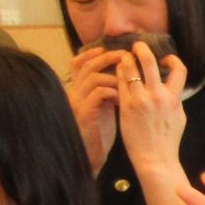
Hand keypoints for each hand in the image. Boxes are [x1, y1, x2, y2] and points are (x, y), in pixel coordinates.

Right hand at [66, 46, 119, 172]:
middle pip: (87, 65)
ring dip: (114, 76)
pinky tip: (124, 97)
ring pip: (93, 78)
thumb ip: (108, 88)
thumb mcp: (103, 105)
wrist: (92, 155)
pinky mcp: (85, 114)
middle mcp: (74, 92)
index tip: (111, 48)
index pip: (79, 62)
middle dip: (107, 57)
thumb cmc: (101, 131)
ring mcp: (78, 103)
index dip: (92, 53)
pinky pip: (98, 94)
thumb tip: (128, 72)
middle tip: (125, 56)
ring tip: (129, 81)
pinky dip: (113, 92)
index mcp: (78, 89)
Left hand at [116, 41, 187, 204]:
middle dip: (142, 49)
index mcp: (174, 99)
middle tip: (137, 45)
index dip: (172, 59)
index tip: (165, 59)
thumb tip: (171, 88)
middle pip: (150, 61)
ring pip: (130, 68)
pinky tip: (116, 73)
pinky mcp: (126, 106)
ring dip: (125, 59)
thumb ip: (175, 100)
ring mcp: (141, 100)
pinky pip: (120, 82)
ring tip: (123, 58)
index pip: (179, 69)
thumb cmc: (167, 141)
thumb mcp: (179, 118)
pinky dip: (118, 74)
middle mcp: (158, 96)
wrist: (155, 159)